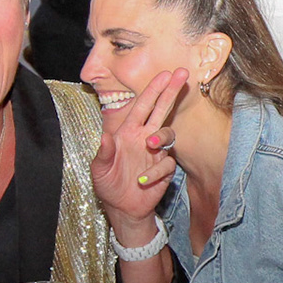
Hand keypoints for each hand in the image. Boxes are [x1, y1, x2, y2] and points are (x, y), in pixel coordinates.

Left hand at [91, 67, 185, 229]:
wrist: (123, 208)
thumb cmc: (108, 184)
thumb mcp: (99, 170)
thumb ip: (104, 153)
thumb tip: (106, 137)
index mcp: (128, 132)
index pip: (142, 106)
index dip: (153, 90)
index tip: (165, 74)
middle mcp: (144, 138)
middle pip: (161, 110)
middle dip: (171, 91)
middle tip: (183, 73)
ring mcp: (156, 153)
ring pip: (168, 133)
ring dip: (161, 137)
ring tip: (151, 145)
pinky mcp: (165, 169)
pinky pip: (167, 164)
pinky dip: (156, 171)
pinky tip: (143, 181)